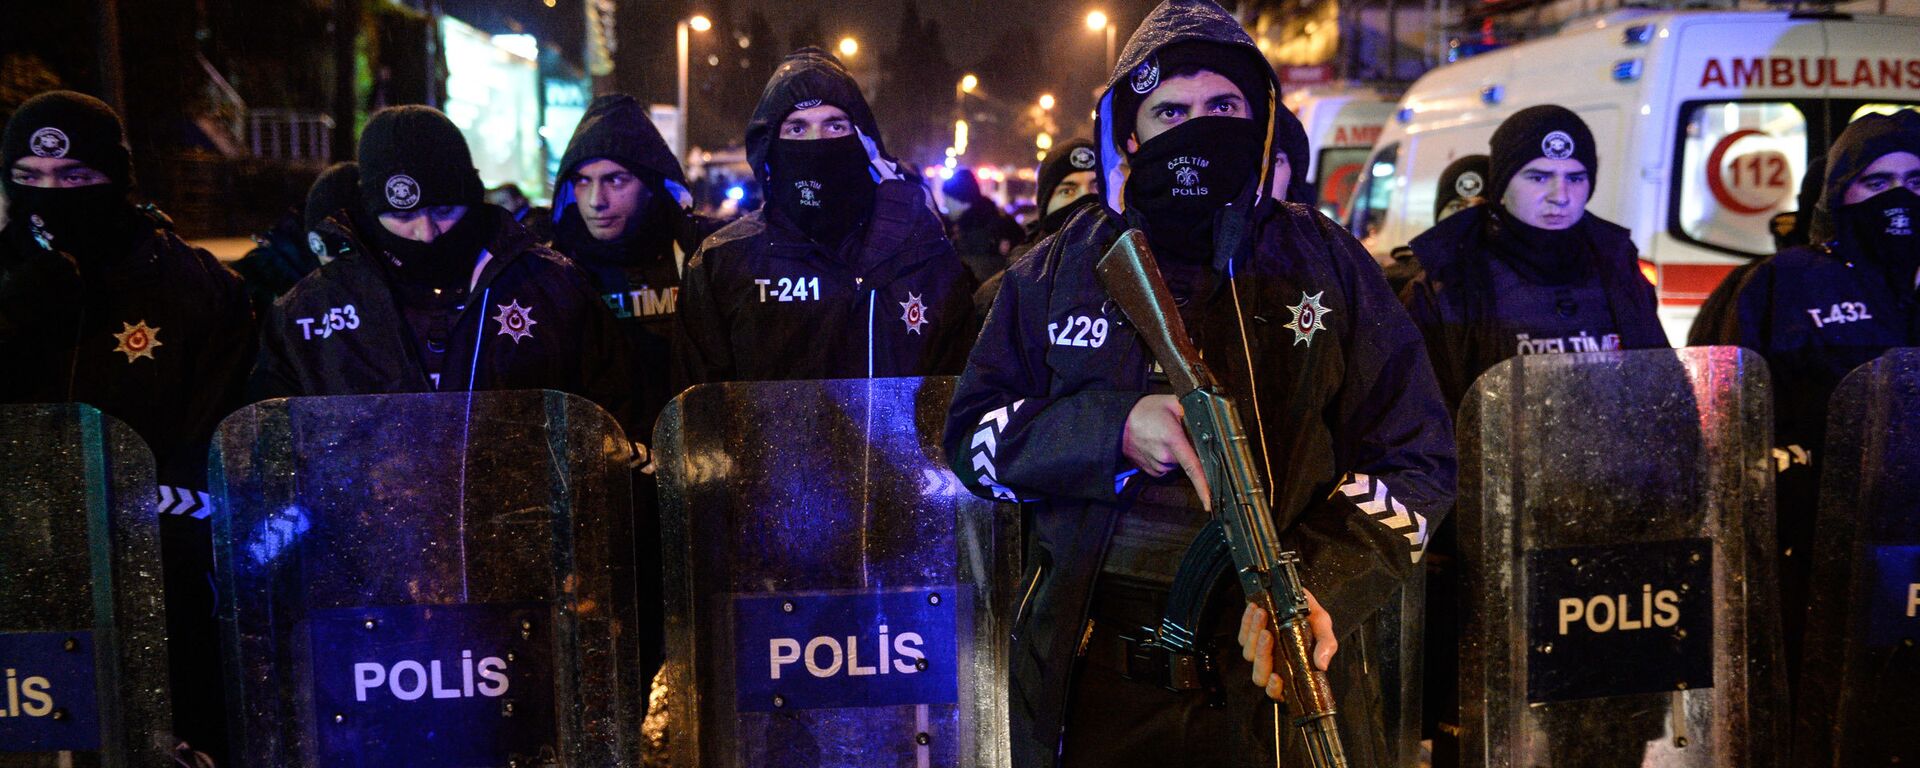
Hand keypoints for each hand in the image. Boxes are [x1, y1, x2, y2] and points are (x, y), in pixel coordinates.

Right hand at [1121, 395, 1210, 509]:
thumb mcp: (1172, 402)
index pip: (1192, 467)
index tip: (1210, 501)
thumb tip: (1209, 417)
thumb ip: (1192, 409)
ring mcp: (1157, 465)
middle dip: (1190, 449)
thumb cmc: (1144, 412)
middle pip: (1190, 460)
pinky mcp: (1152, 471)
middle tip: (1177, 432)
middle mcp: (1164, 456)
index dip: (1203, 486)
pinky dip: (1168, 458)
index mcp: (1172, 439)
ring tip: (1164, 437)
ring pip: (1179, 464)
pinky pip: (1169, 467)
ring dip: (1177, 453)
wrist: (1119, 422)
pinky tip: (1159, 445)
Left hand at [1237, 591, 1336, 701]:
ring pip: (1249, 654)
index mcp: (1291, 669)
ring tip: (1263, 615)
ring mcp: (1259, 651)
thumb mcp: (1322, 626)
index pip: (1278, 690)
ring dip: (1253, 634)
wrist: (1295, 593)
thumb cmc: (1309, 614)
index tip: (1276, 677)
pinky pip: (1242, 636)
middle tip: (1268, 634)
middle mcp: (1273, 664)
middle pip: (1259, 674)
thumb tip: (1322, 665)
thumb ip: (1326, 644)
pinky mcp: (1248, 637)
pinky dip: (1246, 622)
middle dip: (1262, 655)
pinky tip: (1254, 609)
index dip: (1274, 689)